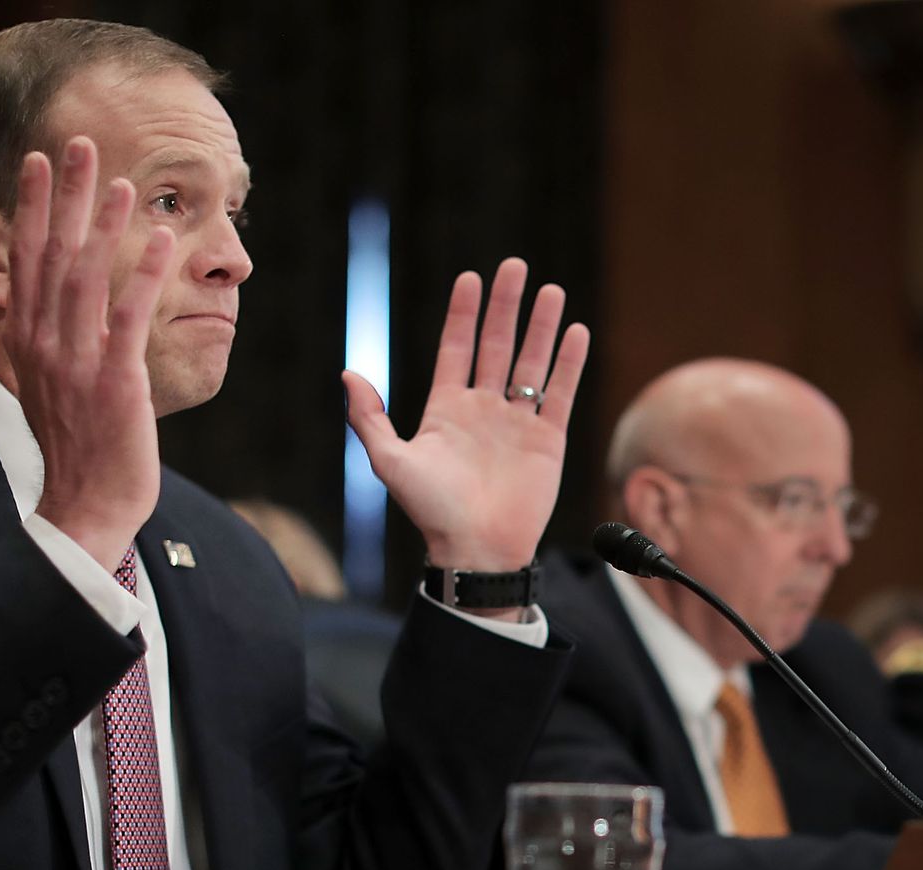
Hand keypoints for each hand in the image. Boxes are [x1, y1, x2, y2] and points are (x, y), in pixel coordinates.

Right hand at [3, 136, 176, 568]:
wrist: (84, 506)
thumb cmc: (76, 451)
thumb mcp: (50, 389)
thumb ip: (49, 345)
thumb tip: (48, 314)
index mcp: (27, 342)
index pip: (27, 260)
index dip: (34, 207)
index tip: (39, 163)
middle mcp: (45, 344)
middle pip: (53, 253)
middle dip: (67, 196)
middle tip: (79, 144)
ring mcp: (77, 362)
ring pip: (88, 277)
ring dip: (107, 224)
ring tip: (124, 182)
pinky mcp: (115, 382)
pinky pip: (130, 318)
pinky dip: (143, 274)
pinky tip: (158, 240)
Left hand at [343, 257, 588, 577]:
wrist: (476, 550)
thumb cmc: (431, 510)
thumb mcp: (389, 461)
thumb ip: (369, 417)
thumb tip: (347, 372)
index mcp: (446, 409)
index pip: (456, 348)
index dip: (463, 313)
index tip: (470, 278)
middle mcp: (483, 409)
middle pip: (497, 345)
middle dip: (506, 305)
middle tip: (515, 266)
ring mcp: (516, 423)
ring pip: (532, 363)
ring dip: (541, 327)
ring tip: (551, 291)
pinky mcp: (546, 440)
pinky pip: (559, 393)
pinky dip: (568, 363)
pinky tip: (575, 332)